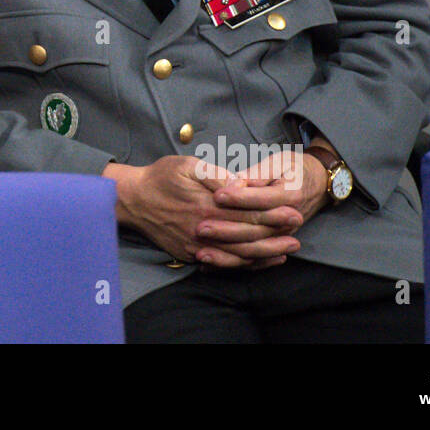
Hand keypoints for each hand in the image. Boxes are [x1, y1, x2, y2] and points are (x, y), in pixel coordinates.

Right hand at [104, 156, 301, 268]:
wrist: (131, 199)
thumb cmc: (160, 177)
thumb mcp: (188, 165)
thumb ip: (216, 175)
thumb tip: (240, 185)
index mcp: (207, 205)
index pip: (248, 212)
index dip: (273, 213)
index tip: (294, 212)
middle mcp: (204, 230)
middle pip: (248, 236)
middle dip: (276, 235)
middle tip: (298, 232)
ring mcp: (197, 246)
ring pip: (237, 254)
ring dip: (264, 254)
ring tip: (286, 251)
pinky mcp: (190, 254)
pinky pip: (222, 264)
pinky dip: (243, 264)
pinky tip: (257, 261)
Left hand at [194, 149, 327, 264]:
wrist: (316, 184)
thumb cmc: (292, 169)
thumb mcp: (277, 163)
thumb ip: (254, 174)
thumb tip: (232, 183)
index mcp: (290, 196)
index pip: (261, 199)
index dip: (238, 198)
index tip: (216, 195)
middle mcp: (288, 222)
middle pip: (255, 229)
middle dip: (226, 229)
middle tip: (201, 227)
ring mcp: (282, 236)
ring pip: (253, 250)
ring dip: (227, 253)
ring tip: (201, 252)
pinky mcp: (274, 245)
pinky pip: (253, 259)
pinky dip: (231, 263)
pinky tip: (210, 265)